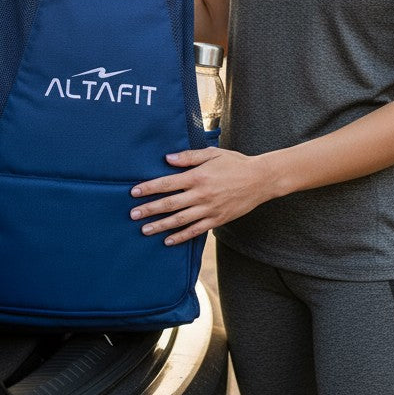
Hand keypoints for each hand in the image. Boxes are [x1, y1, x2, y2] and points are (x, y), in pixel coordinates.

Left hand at [129, 147, 271, 244]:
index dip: (149, 188)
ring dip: (161, 225)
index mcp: (198, 176)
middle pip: (170, 204)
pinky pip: (195, 230)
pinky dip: (181, 236)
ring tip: (145, 230)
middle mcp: (201, 194)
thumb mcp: (213, 154)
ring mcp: (209, 209)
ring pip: (180, 220)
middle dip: (149, 209)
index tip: (133, 192)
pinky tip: (168, 240)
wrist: (260, 179)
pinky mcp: (217, 220)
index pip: (167, 183)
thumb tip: (167, 158)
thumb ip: (189, 157)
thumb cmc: (235, 163)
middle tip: (133, 215)